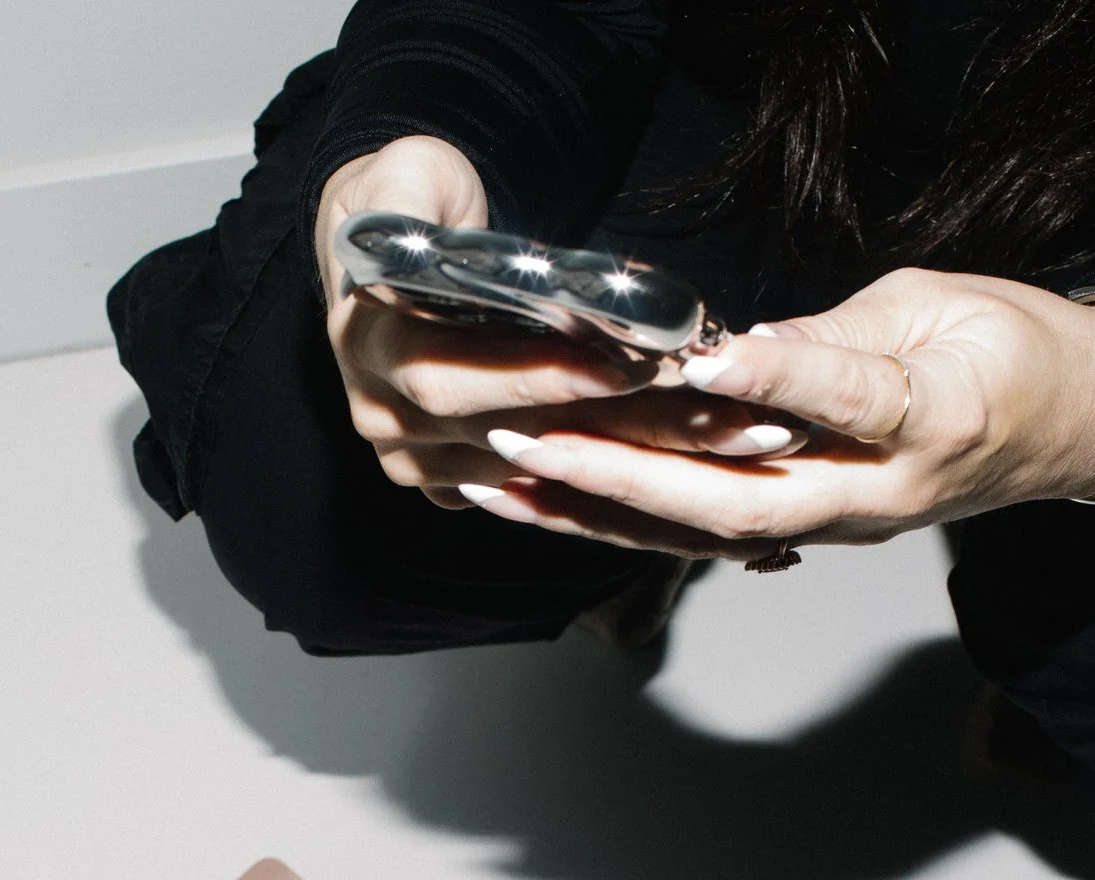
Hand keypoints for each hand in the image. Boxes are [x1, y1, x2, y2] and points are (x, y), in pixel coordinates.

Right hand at [315, 137, 802, 510]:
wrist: (382, 245)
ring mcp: (414, 457)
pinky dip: (608, 479)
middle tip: (708, 412)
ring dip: (633, 459)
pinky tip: (687, 464)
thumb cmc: (410, 200)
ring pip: (533, 472)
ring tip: (728, 435)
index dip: (539, 379)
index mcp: (365, 345)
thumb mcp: (407, 171)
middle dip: (613, 428)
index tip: (625, 366)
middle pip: (505, 438)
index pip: (452, 380)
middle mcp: (384, 415)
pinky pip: (534, 493)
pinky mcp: (450, 479)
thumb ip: (417, 191)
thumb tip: (443, 228)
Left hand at [459, 267, 1094, 559]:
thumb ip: (841, 336)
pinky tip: (551, 500)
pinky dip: (625, 520)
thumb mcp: (943, 309)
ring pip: (704, 534)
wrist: (1076, 429)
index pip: (844, 402)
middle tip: (530, 442)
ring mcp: (840, 524)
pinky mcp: (812, 527)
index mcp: (933, 423)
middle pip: (739, 501)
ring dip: (597, 512)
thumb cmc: (1019, 354)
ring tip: (502, 482)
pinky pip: (707, 534)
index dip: (775, 382)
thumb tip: (741, 348)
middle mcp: (877, 495)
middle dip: (623, 476)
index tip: (703, 360)